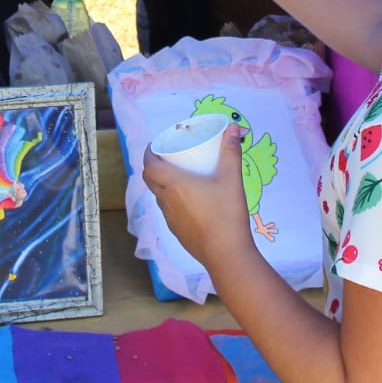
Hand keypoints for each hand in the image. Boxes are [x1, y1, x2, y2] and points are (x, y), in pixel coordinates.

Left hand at [142, 124, 253, 266]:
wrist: (227, 254)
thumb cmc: (226, 213)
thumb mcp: (232, 178)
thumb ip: (231, 152)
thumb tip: (233, 128)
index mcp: (174, 185)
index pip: (149, 166)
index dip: (149, 154)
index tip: (155, 145)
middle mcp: (167, 201)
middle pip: (150, 180)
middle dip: (153, 167)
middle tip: (167, 158)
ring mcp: (170, 220)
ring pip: (159, 196)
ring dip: (162, 184)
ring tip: (178, 177)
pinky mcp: (177, 233)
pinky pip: (168, 211)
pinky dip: (171, 200)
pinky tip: (189, 201)